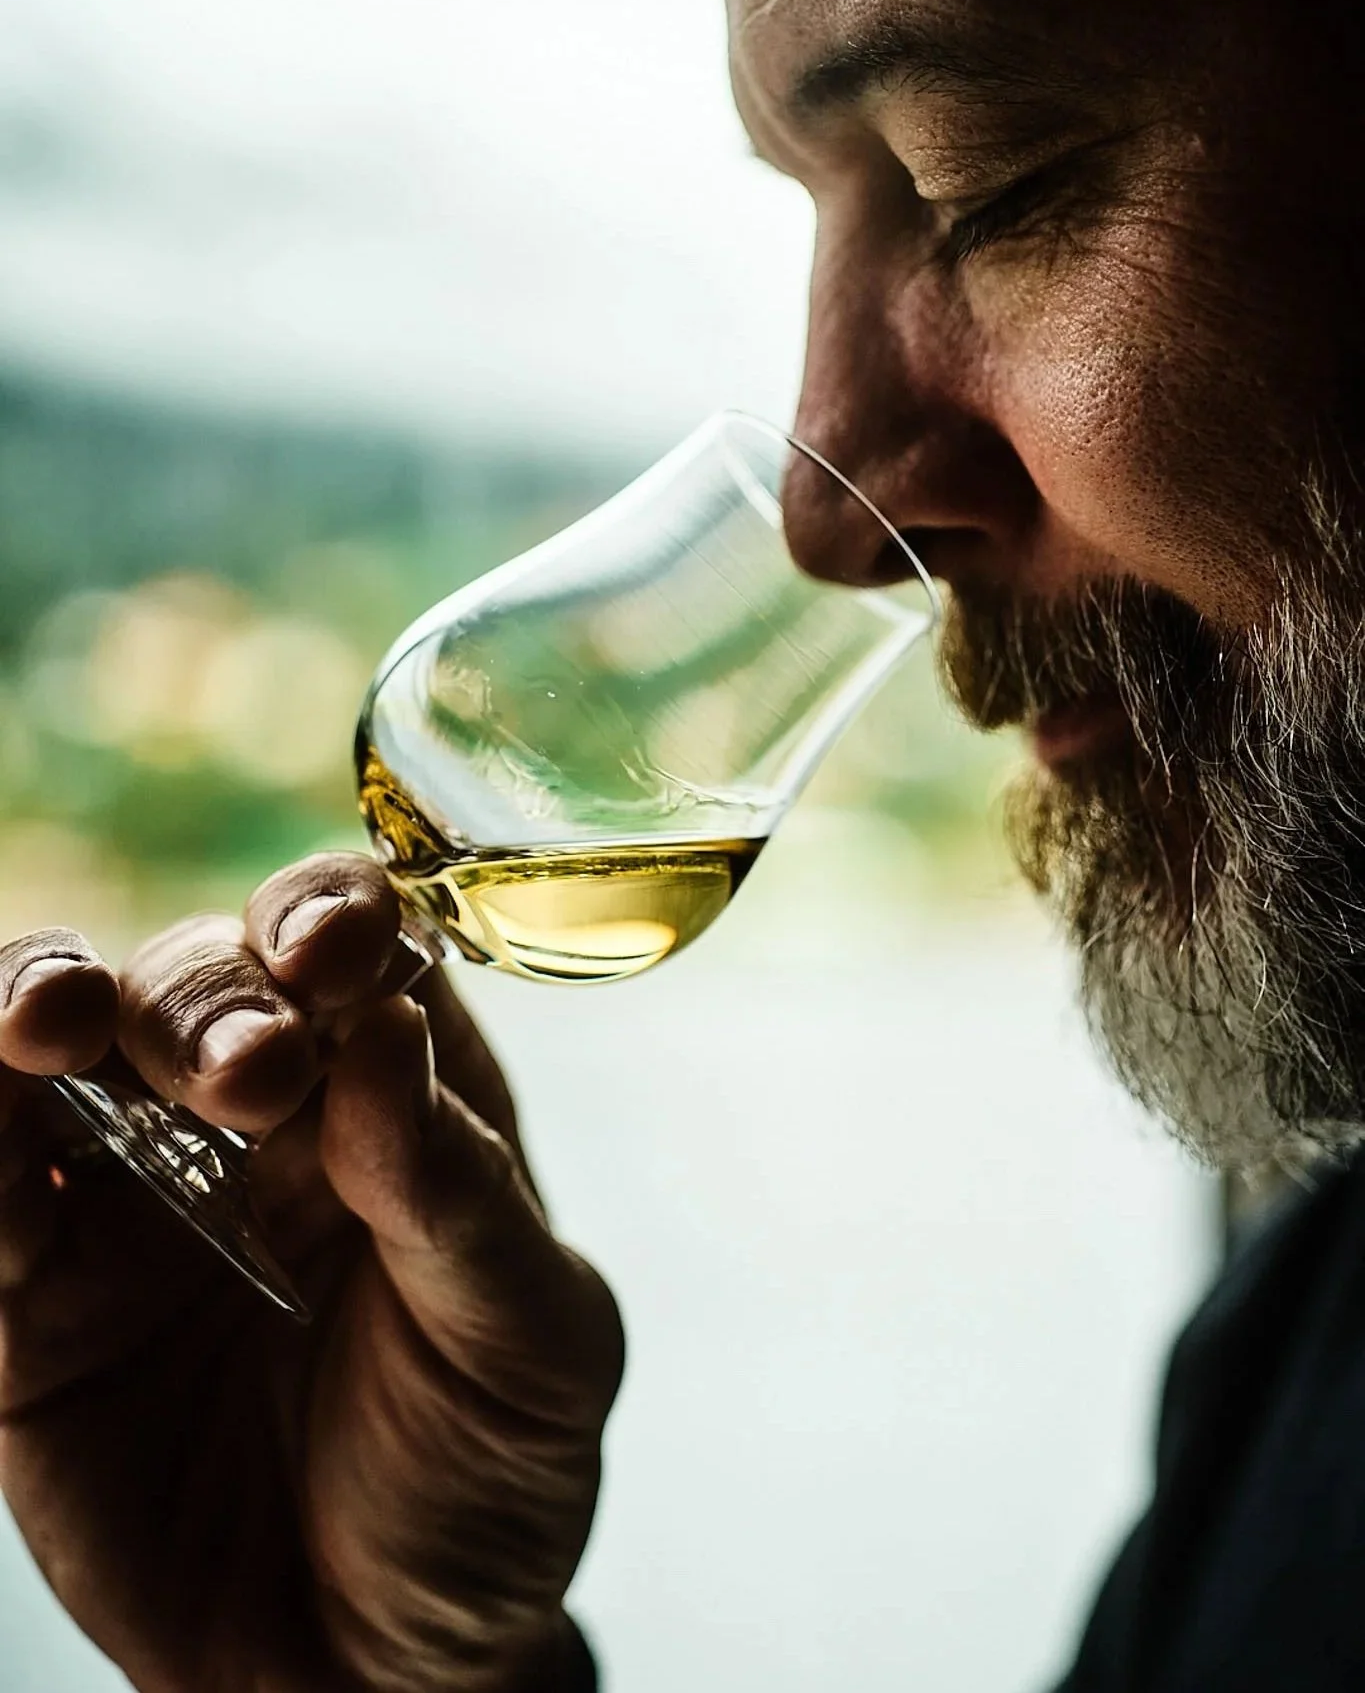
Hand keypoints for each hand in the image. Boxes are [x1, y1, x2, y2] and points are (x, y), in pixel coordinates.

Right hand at [0, 855, 621, 1692]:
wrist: (381, 1668)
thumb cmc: (487, 1479)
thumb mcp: (530, 1346)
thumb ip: (460, 1195)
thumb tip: (387, 1031)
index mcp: (395, 1100)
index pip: (352, 948)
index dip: (330, 918)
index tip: (333, 957)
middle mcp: (258, 1124)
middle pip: (198, 980)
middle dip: (209, 997)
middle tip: (251, 1073)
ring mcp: (134, 1205)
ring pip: (53, 1049)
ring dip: (40, 1003)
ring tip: (55, 1022)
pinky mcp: (34, 1309)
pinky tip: (3, 1144)